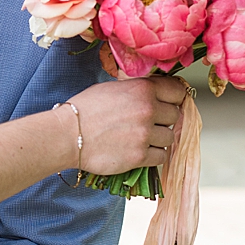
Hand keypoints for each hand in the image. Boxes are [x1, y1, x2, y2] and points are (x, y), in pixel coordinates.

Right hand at [68, 75, 185, 175]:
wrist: (67, 135)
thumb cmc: (84, 110)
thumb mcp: (113, 88)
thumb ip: (138, 90)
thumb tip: (157, 95)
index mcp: (142, 89)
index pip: (177, 92)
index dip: (174, 99)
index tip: (169, 103)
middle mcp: (148, 109)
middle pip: (175, 115)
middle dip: (164, 119)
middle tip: (149, 122)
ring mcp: (145, 134)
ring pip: (170, 137)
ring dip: (159, 138)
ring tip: (141, 138)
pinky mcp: (140, 156)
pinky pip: (162, 156)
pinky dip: (153, 155)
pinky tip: (139, 150)